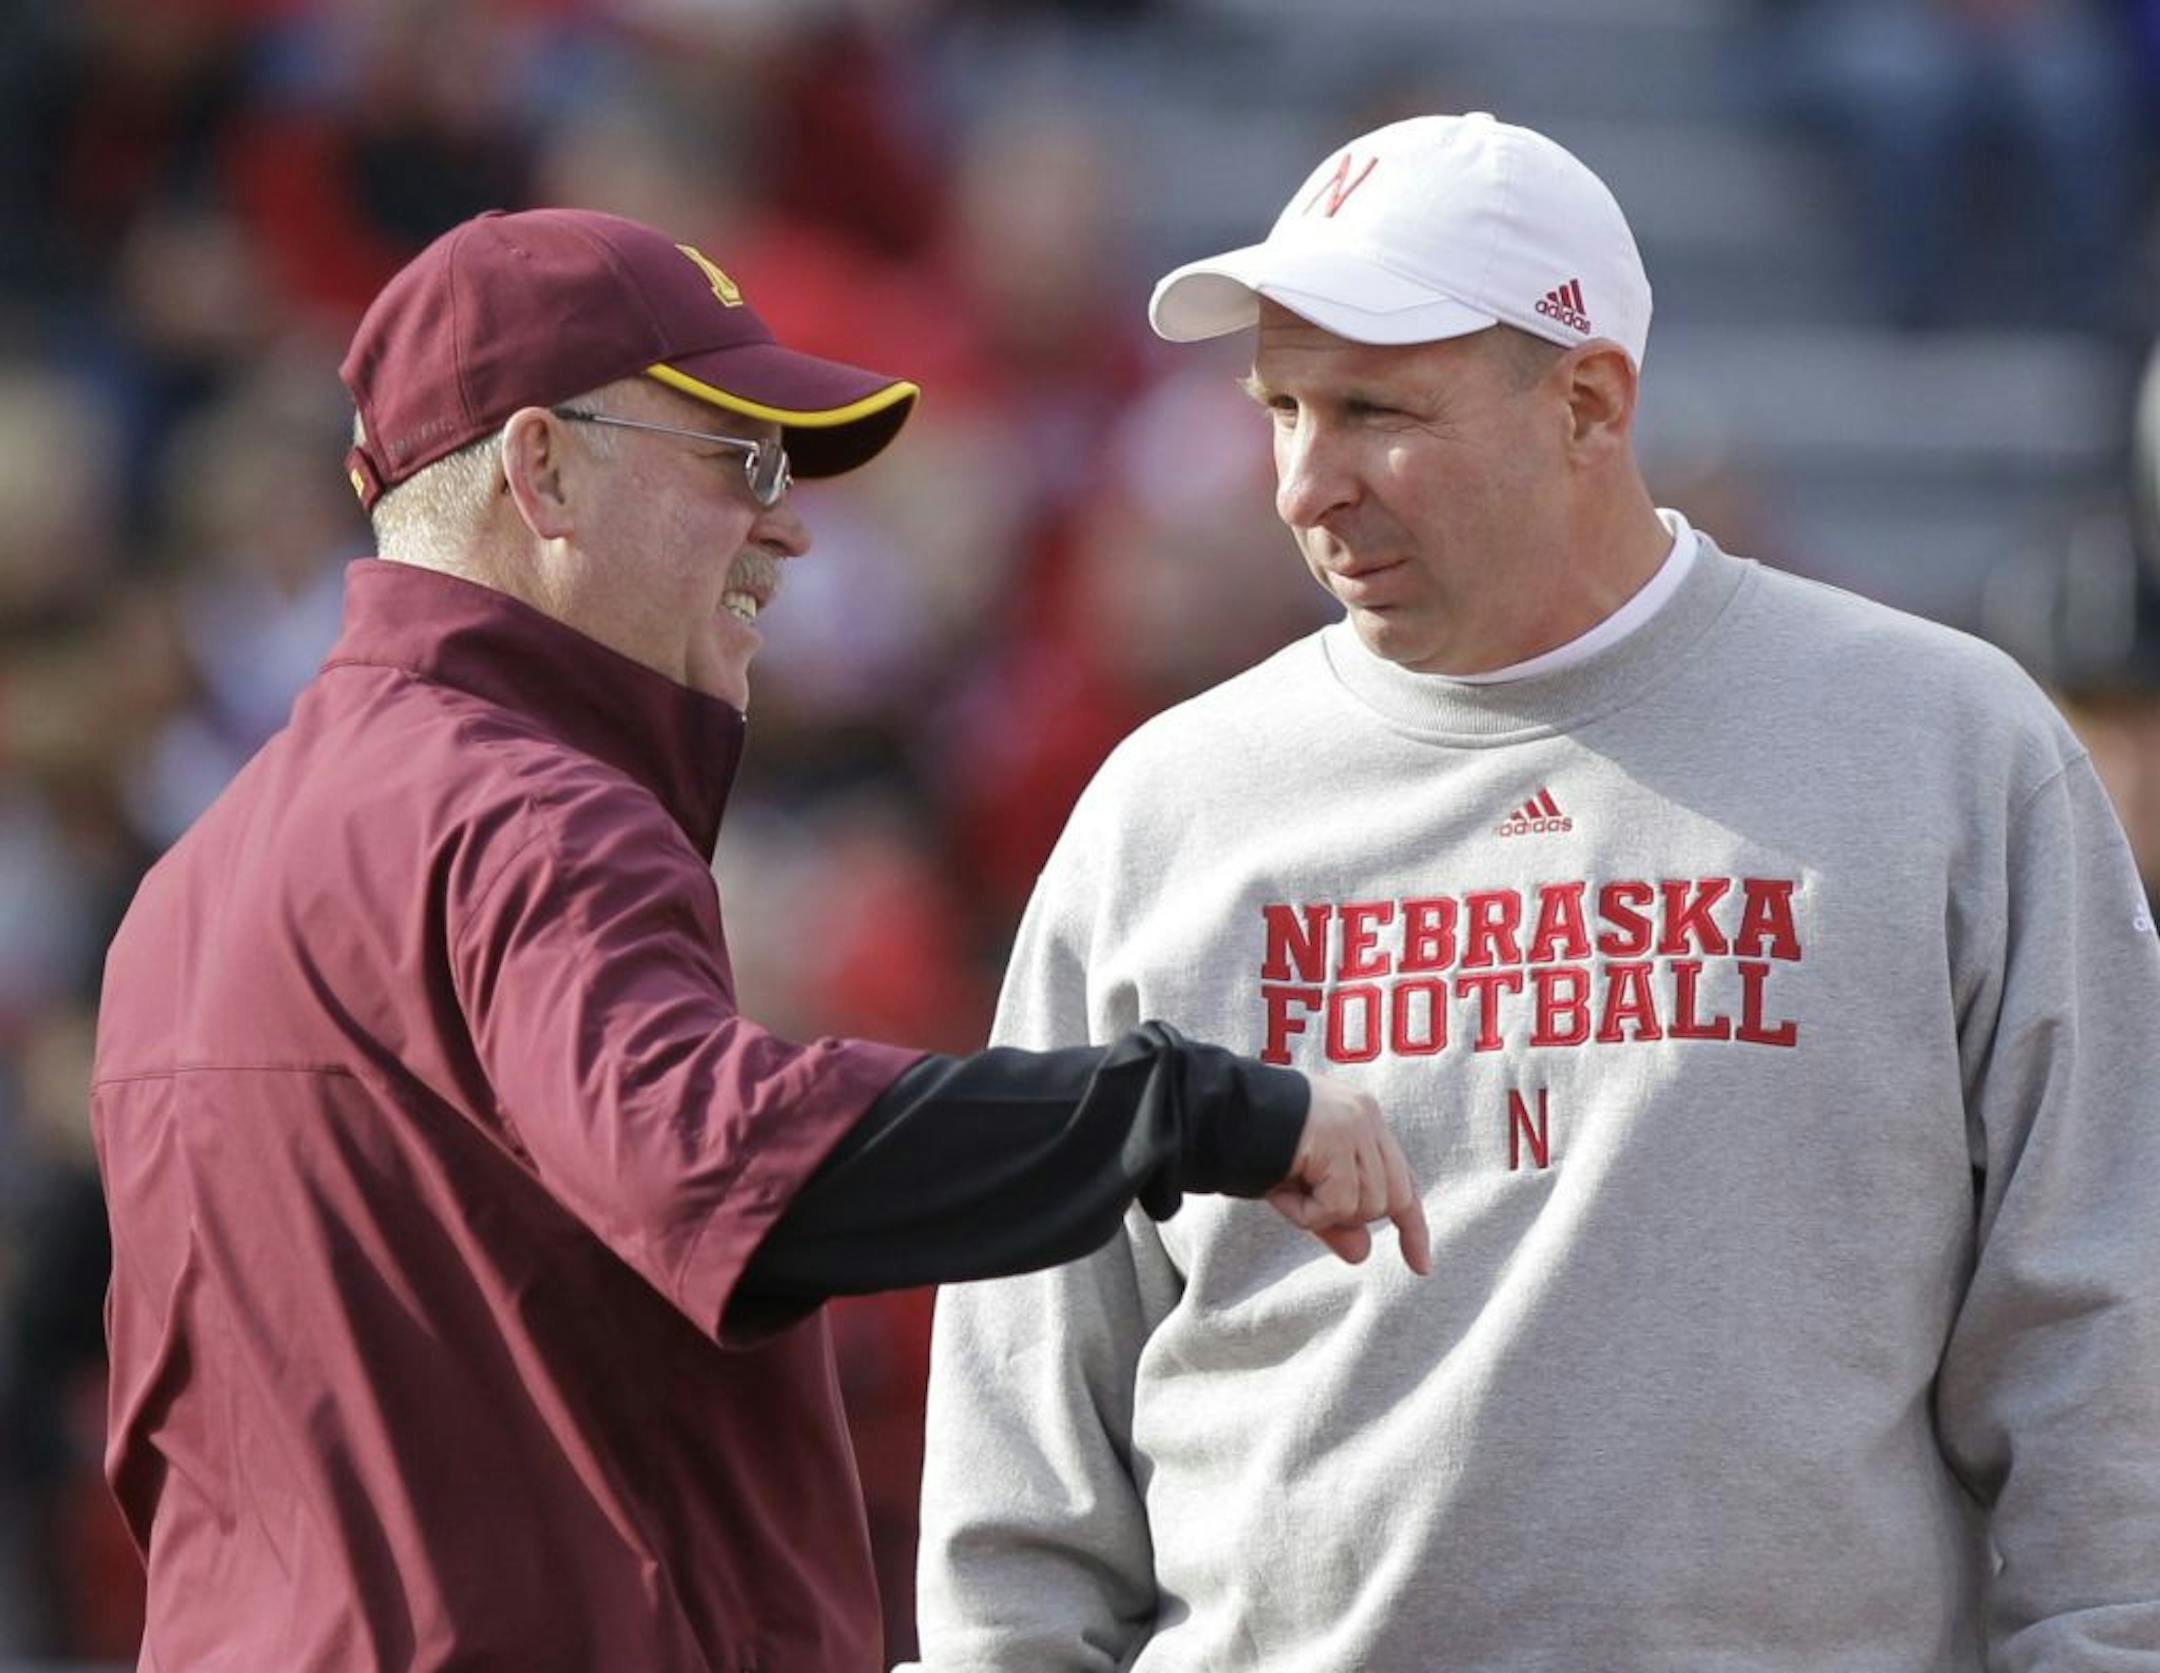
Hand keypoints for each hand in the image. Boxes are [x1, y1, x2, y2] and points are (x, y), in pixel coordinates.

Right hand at [1266, 1072, 1431, 1273]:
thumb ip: (1335, 1217)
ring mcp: (1355, 1124)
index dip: (1412, 1227)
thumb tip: (1363, 1254)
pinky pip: (1339, 1203)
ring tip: (1286, 1188)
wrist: (1216, 1113)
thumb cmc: (1254, 1146)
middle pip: (1391, 1198)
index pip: (1403, 1179)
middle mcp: (1366, 1116)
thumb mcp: (1301, 1187)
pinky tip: (1283, 1194)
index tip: (1420, 1266)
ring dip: (1324, 1213)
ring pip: (1367, 1204)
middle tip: (1304, 1205)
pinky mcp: (1336, 1138)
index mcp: (1363, 1119)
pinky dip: (1309, 1213)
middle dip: (1353, 1217)